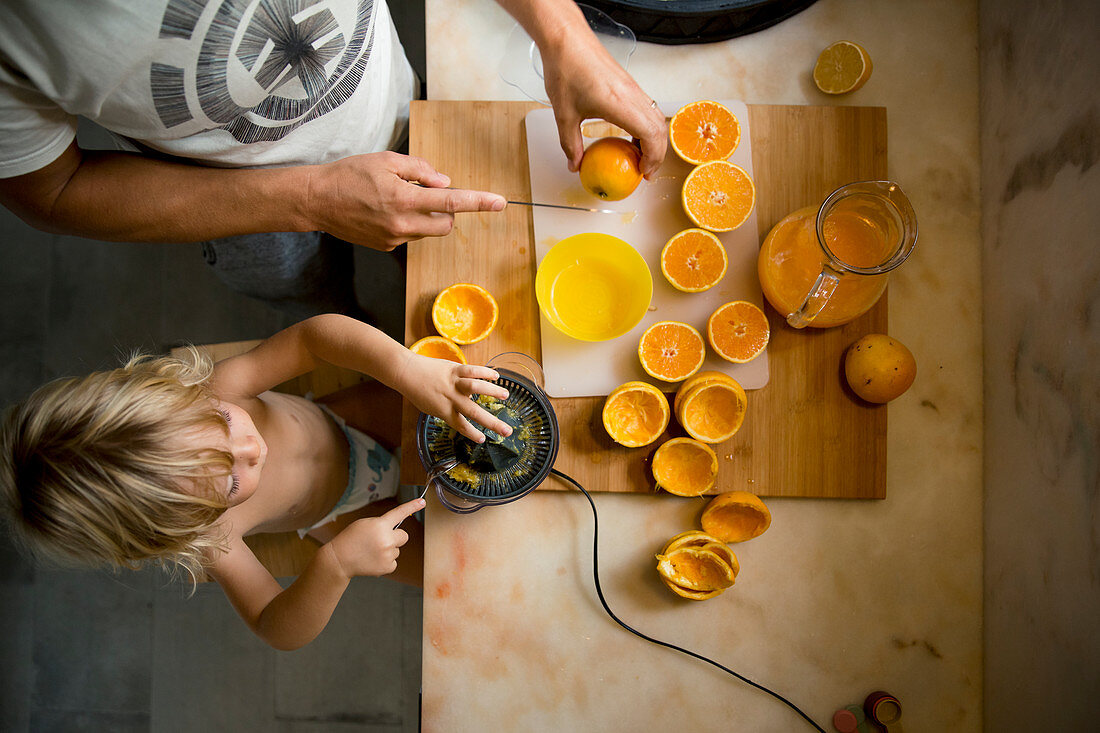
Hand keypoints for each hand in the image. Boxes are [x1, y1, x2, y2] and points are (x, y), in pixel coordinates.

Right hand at [306, 151, 505, 250]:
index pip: (452, 201)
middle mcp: (402, 224)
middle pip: (446, 224)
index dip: (478, 202)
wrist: (318, 201)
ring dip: (425, 216)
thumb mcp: (387, 161)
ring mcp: (394, 239)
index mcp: (404, 199)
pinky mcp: (386, 247)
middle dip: (446, 210)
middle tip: (427, 193)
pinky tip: (384, 212)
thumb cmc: (350, 175)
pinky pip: (410, 235)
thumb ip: (420, 170)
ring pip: (428, 230)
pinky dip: (407, 223)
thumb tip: (445, 182)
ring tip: (397, 200)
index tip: (500, 203)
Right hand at [328, 498, 425, 576]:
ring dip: (388, 550)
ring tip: (371, 551)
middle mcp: (386, 539)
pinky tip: (373, 560)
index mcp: (380, 525)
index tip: (422, 502)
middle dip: (396, 537)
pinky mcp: (388, 567)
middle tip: (381, 540)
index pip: (399, 513)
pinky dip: (386, 561)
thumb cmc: (351, 539)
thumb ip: (381, 524)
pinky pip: (394, 561)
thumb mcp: (364, 524)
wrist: (340, 559)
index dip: (412, 506)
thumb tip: (394, 528)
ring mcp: (388, 554)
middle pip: (404, 536)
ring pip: (397, 550)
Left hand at [396, 354, 513, 442]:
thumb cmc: (418, 392)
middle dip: (493, 423)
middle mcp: (451, 398)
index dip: (472, 434)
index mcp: (444, 411)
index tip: (483, 440)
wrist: (407, 373)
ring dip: (492, 391)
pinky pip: (472, 370)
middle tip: (507, 431)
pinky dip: (485, 372)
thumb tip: (467, 405)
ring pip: (476, 387)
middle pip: (474, 412)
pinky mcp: (454, 369)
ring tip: (506, 395)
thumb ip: (448, 409)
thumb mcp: (431, 407)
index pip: (461, 426)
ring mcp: (453, 383)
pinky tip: (496, 376)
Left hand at [538, 27, 666, 177]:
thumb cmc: (566, 69)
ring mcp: (633, 88)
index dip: (653, 158)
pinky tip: (629, 135)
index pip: (651, 136)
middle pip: (660, 129)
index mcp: (621, 104)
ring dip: (653, 139)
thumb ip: (570, 144)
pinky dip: (646, 126)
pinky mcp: (629, 83)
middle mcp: (633, 95)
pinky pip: (647, 109)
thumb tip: (575, 164)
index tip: (644, 173)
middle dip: (658, 153)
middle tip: (646, 170)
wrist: (566, 40)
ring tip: (640, 156)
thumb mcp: (564, 115)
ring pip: (656, 118)